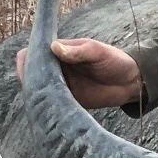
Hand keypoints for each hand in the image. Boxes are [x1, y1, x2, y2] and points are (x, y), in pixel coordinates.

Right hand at [15, 38, 142, 108]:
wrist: (131, 82)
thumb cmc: (114, 60)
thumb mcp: (97, 51)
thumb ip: (78, 51)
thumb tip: (54, 48)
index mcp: (59, 52)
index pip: (32, 53)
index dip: (27, 59)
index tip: (31, 66)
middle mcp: (55, 69)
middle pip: (31, 74)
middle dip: (29, 80)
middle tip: (38, 85)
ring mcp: (60, 86)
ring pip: (38, 91)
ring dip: (37, 95)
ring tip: (44, 97)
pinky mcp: (67, 102)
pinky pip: (52, 105)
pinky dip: (48, 107)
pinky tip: (50, 110)